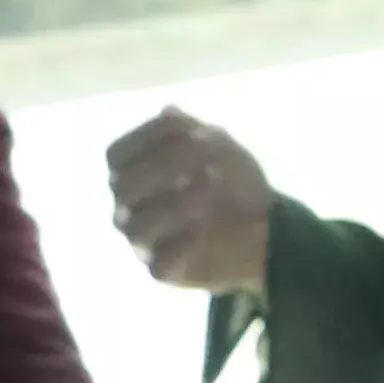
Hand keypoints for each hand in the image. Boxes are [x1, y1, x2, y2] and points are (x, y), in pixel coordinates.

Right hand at [106, 107, 275, 294]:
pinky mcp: (164, 270)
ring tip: (212, 183)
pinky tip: (207, 222)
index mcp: (132, 176)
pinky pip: (160, 262)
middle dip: (165, 165)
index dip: (149, 137)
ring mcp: (144, 242)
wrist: (267, 230)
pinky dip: (182, 241)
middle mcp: (128, 209)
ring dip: (174, 202)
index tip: (192, 129)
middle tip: (207, 153)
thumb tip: (169, 111)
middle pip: (123, 186)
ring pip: (137, 226)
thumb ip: (192, 132)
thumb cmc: (232, 184)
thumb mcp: (219, 149)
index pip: (116, 154)